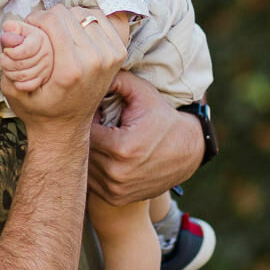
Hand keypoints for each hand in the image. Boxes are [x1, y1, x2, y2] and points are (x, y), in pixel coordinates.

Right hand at [0, 6, 121, 134]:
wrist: (65, 127)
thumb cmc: (38, 108)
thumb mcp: (14, 89)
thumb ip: (9, 58)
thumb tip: (10, 29)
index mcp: (70, 69)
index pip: (53, 20)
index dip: (35, 19)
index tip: (29, 28)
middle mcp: (94, 61)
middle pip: (68, 14)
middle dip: (49, 19)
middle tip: (41, 34)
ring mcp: (109, 56)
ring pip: (83, 13)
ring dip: (67, 20)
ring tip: (57, 35)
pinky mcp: (118, 52)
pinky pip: (99, 19)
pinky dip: (84, 21)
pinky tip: (74, 34)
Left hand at [0, 19, 53, 93]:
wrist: (30, 47)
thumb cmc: (20, 37)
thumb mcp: (16, 28)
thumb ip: (11, 28)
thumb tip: (10, 30)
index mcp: (40, 38)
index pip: (26, 50)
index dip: (12, 53)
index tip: (6, 51)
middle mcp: (47, 53)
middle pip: (22, 64)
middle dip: (6, 63)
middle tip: (2, 59)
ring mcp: (46, 66)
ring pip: (23, 75)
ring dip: (9, 73)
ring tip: (5, 67)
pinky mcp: (44, 77)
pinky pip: (30, 85)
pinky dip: (19, 84)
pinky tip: (13, 78)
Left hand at [88, 73, 203, 204]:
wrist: (187, 151)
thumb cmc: (162, 118)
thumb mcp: (143, 93)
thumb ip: (117, 80)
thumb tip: (91, 72)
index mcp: (121, 148)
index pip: (84, 130)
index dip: (86, 118)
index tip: (96, 112)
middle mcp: (116, 174)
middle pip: (82, 150)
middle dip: (85, 135)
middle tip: (96, 123)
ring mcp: (115, 190)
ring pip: (84, 166)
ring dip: (88, 152)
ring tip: (102, 138)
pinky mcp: (116, 198)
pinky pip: (91, 182)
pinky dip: (95, 168)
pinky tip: (106, 155)